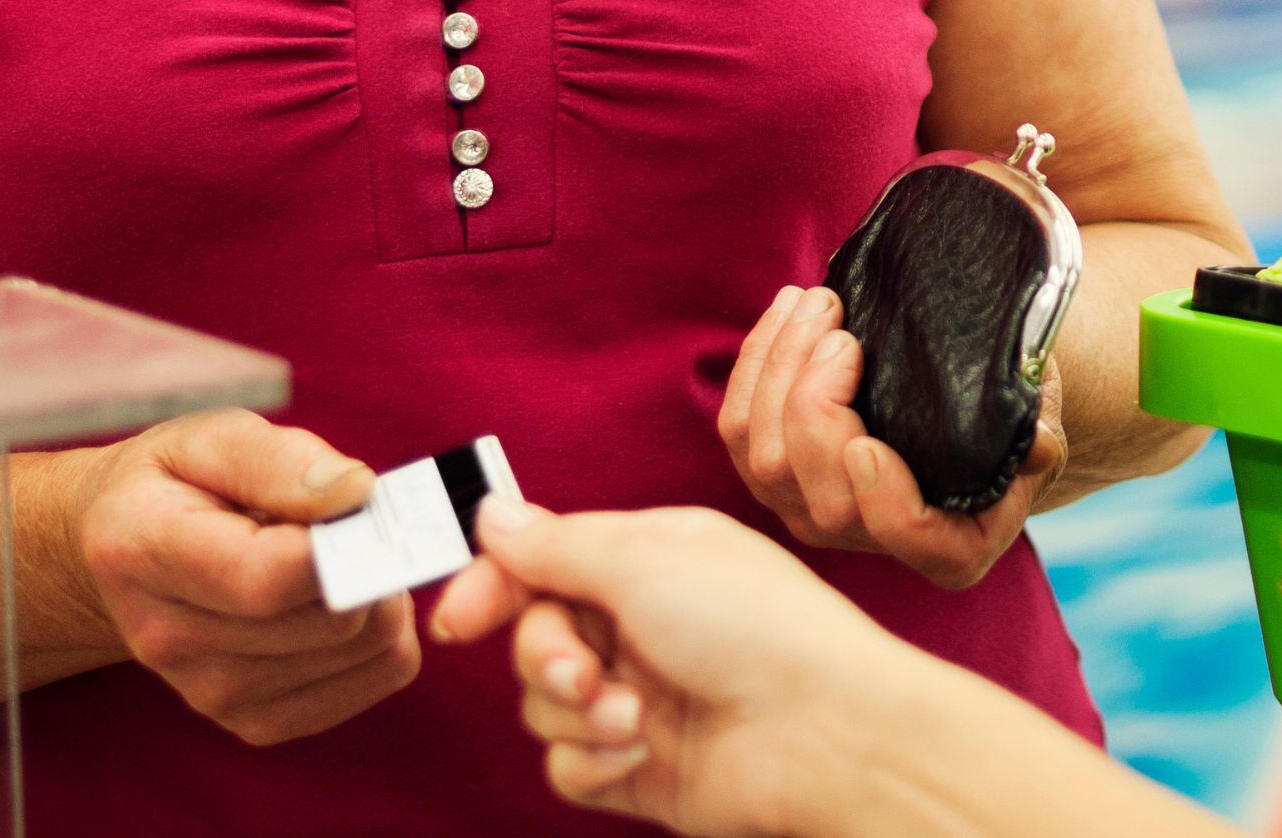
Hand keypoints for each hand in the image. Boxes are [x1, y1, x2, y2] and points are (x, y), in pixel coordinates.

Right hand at [68, 409, 420, 744]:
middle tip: (356, 524)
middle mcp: (167, 639)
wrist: (114, 556)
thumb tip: (355, 495)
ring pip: (357, 656)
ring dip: (380, 602)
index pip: (266, 579)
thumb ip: (280, 461)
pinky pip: (361, 691)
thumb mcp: (212, 438)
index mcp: (144, 551)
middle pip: (326, 622)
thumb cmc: (173, 483)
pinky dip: (378, 646)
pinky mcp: (248, 721)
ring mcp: (206, 692)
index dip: (340, 548)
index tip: (365, 506)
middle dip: (371, 564)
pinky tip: (343, 603)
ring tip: (344, 559)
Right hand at [431, 500, 914, 836]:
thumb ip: (556, 545)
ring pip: (543, 706)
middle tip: (584, 672)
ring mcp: (639, 696)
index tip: (457, 620)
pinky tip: (635, 754)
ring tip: (635, 716)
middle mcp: (641, 624)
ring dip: (577, 713)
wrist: (824, 733)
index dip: (492, 587)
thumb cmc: (756, 627)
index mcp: (647, 559)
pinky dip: (591, 762)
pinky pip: (567, 767)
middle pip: (534, 635)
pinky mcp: (639, 765)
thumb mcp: (646, 560)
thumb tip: (492, 514)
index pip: (542, 562)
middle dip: (546, 656)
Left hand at [715, 284, 1064, 591]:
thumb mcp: (1038, 422)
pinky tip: (788, 312)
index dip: (877, 496)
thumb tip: (1039, 446)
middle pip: (812, 491)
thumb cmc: (1008, 413)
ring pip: (761, 456)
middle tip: (838, 323)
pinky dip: (755, 364)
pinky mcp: (775, 473)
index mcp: (950, 547)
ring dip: (777, 366)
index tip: (866, 441)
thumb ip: (1036, 438)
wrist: (967, 402)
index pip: (903, 535)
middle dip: (811, 398)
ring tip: (815, 301)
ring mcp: (812, 511)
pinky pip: (738, 428)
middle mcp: (869, 540)